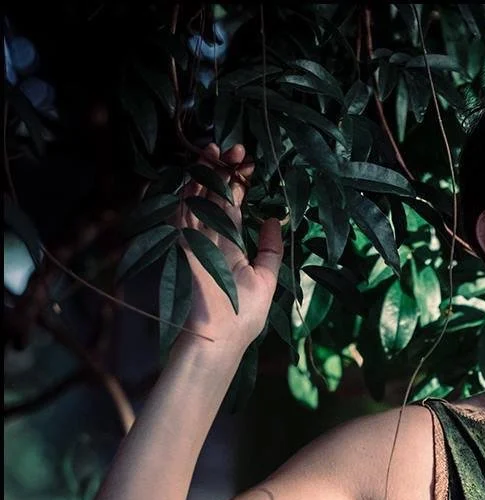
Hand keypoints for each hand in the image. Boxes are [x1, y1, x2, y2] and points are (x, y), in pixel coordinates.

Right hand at [178, 142, 282, 352]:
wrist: (217, 340)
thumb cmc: (243, 316)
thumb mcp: (267, 280)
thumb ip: (271, 251)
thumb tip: (278, 220)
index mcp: (231, 246)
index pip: (233, 207)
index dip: (239, 184)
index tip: (248, 163)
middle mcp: (211, 239)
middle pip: (214, 197)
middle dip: (223, 171)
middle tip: (234, 147)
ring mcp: (193, 241)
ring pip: (196, 199)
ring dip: (204, 173)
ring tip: (214, 149)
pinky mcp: (180, 246)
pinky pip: (179, 213)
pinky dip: (184, 191)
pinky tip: (193, 172)